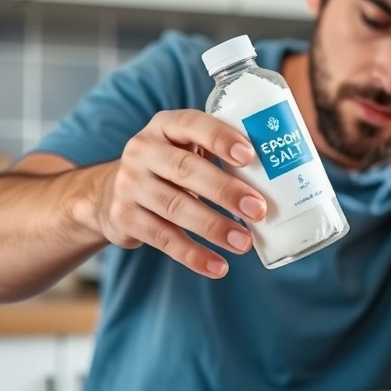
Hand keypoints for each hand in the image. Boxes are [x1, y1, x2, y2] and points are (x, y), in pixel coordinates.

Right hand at [98, 109, 265, 277]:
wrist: (108, 193)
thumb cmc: (169, 167)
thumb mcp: (183, 147)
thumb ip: (217, 152)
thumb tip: (281, 175)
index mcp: (164, 126)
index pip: (192, 124)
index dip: (220, 138)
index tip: (250, 156)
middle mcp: (142, 150)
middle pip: (186, 169)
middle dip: (225, 191)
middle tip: (259, 210)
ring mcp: (129, 184)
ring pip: (175, 206)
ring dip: (214, 227)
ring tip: (245, 243)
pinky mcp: (124, 217)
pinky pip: (163, 238)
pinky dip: (193, 255)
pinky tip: (218, 266)